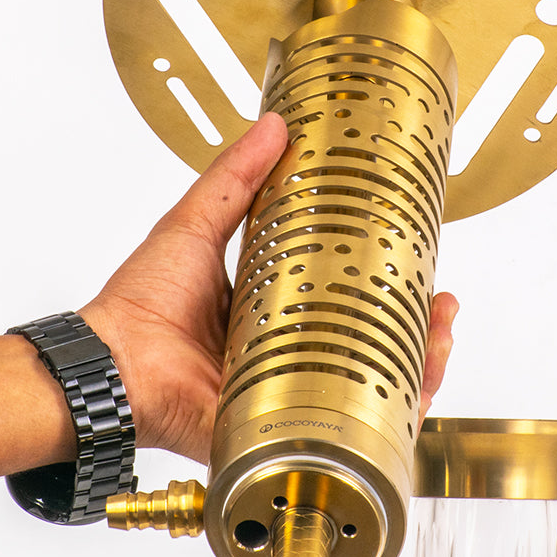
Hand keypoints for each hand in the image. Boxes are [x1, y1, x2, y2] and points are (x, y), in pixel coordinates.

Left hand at [81, 112, 458, 463]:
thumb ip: (234, 179)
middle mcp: (286, 353)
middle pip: (369, 344)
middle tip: (443, 305)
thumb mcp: (194, 225)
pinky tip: (420, 393)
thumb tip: (273, 125)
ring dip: (420, 367)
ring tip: (443, 338)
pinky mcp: (284, 429)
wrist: (113, 368)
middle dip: (419, 329)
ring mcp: (289, 395)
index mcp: (270, 309)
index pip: (345, 295)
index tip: (419, 260)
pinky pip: (347, 431)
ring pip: (371, 387)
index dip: (386, 282)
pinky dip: (392, 419)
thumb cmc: (139, 304)